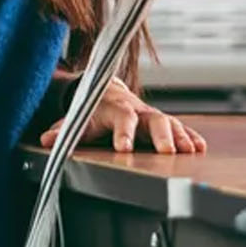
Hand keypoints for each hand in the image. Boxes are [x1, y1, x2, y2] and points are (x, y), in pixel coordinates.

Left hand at [39, 78, 207, 154]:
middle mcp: (139, 110)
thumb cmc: (93, 110)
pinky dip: (191, 137)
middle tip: (168, 152)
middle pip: (155, 119)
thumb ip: (63, 129)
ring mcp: (154, 116)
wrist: (110, 93)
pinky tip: (200, 149)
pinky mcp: (165, 123)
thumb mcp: (78, 118)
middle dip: (162, 135)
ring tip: (190, 152)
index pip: (122, 118)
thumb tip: (46, 139)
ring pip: (172, 123)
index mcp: (117, 108)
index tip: (124, 149)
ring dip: (182, 137)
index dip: (123, 133)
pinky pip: (181, 128)